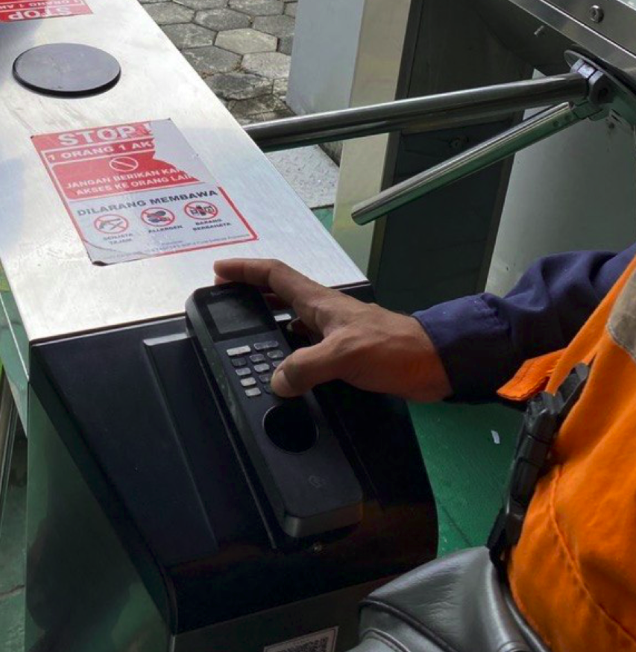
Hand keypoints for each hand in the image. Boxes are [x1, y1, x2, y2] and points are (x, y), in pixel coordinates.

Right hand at [213, 258, 451, 402]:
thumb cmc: (391, 348)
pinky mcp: (345, 352)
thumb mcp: (344, 355)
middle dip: (251, 293)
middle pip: (279, 293)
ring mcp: (334, 330)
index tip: (219, 271)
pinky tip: (285, 368)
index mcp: (319, 301)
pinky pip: (306, 346)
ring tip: (246, 336)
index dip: (245, 270)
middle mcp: (323, 311)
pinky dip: (289, 351)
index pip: (274, 274)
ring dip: (268, 322)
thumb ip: (306, 366)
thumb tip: (276, 381)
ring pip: (291, 320)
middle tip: (226, 303)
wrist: (433, 363)